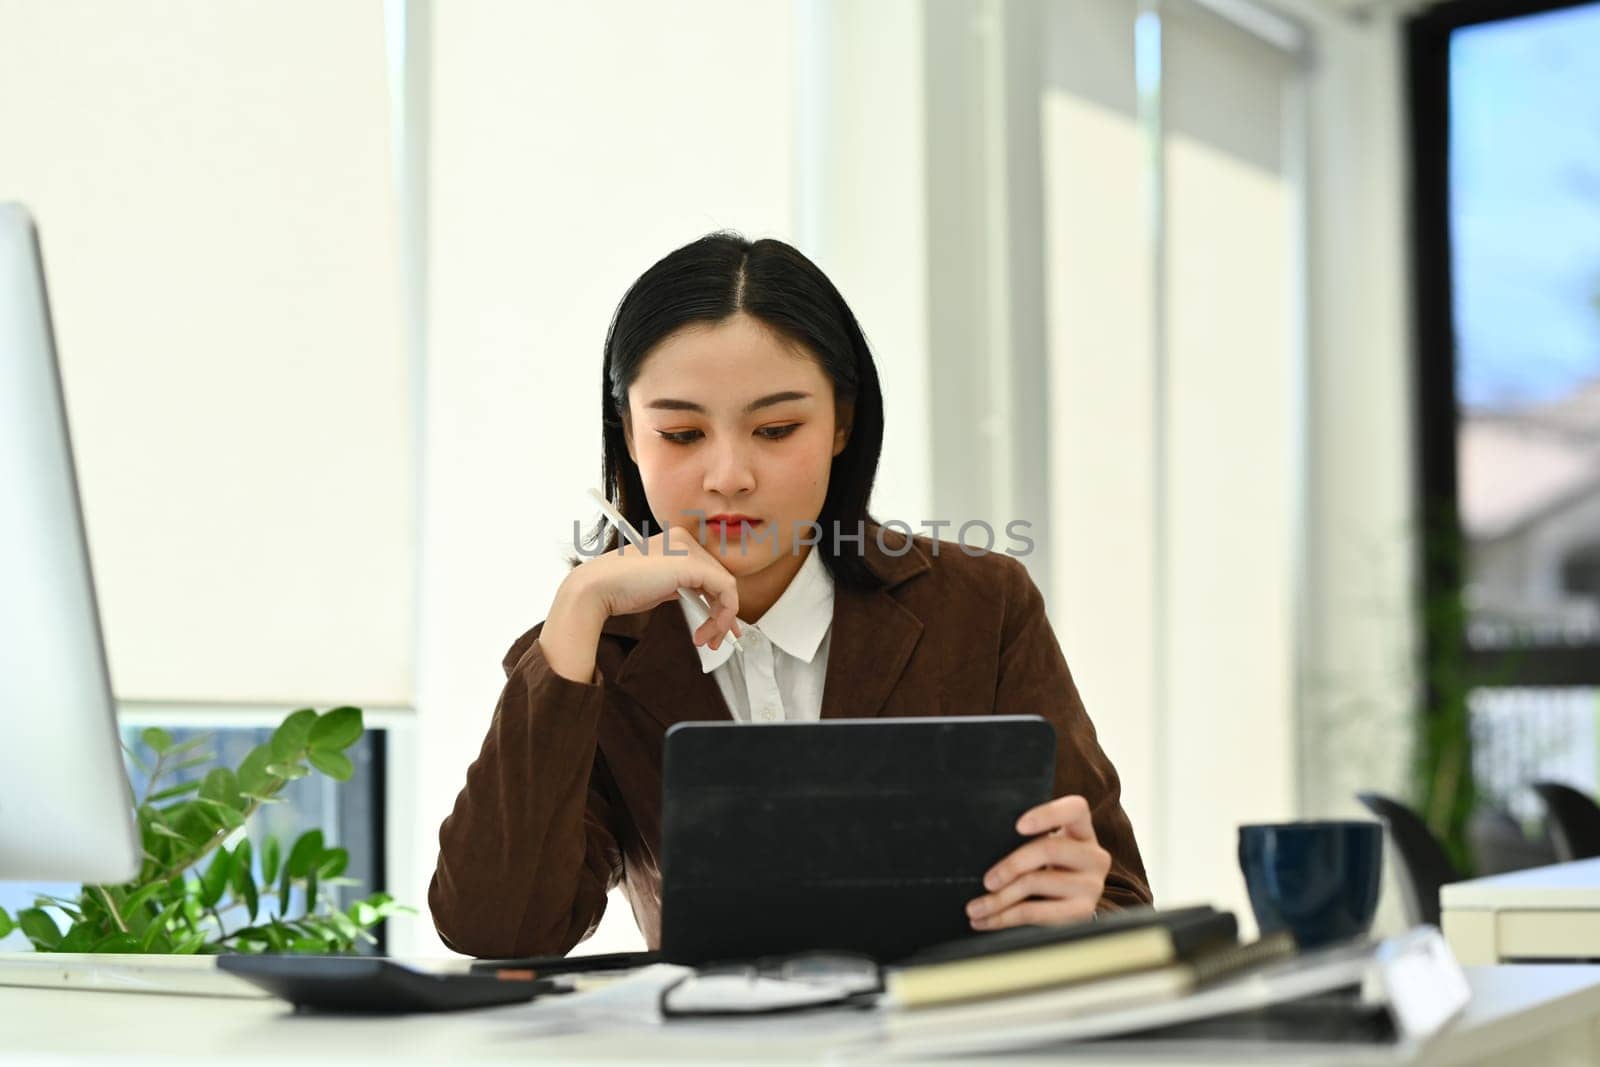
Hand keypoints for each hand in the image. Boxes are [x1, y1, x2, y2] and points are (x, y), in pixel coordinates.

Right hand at [538, 525, 743, 683]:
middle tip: (719, 640)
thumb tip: (702, 601)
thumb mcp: (658, 587)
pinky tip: (707, 632)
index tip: (720, 627)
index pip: (708, 571)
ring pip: (725, 586)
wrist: (596, 589)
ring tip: (708, 640)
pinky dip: (724, 614)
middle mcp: (684, 540)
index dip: (719, 600)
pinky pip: (725, 589)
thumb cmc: (619, 590)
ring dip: (722, 619)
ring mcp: (688, 549)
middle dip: (724, 614)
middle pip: (718, 578)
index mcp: (675, 541)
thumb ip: (680, 587)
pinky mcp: (691, 563)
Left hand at [964, 795, 1109, 930]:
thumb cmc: (1046, 867)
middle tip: (987, 881)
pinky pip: (1038, 913)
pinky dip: (1006, 918)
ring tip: (975, 908)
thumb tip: (979, 847)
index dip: (1048, 814)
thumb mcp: (1042, 847)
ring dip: (1000, 898)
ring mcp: (1092, 885)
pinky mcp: (1083, 912)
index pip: (1075, 809)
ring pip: (1038, 882)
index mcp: (1081, 830)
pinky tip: (985, 921)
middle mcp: (1094, 856)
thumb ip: (1024, 840)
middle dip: (1012, 865)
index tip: (1018, 826)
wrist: (1069, 904)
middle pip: (1050, 849)